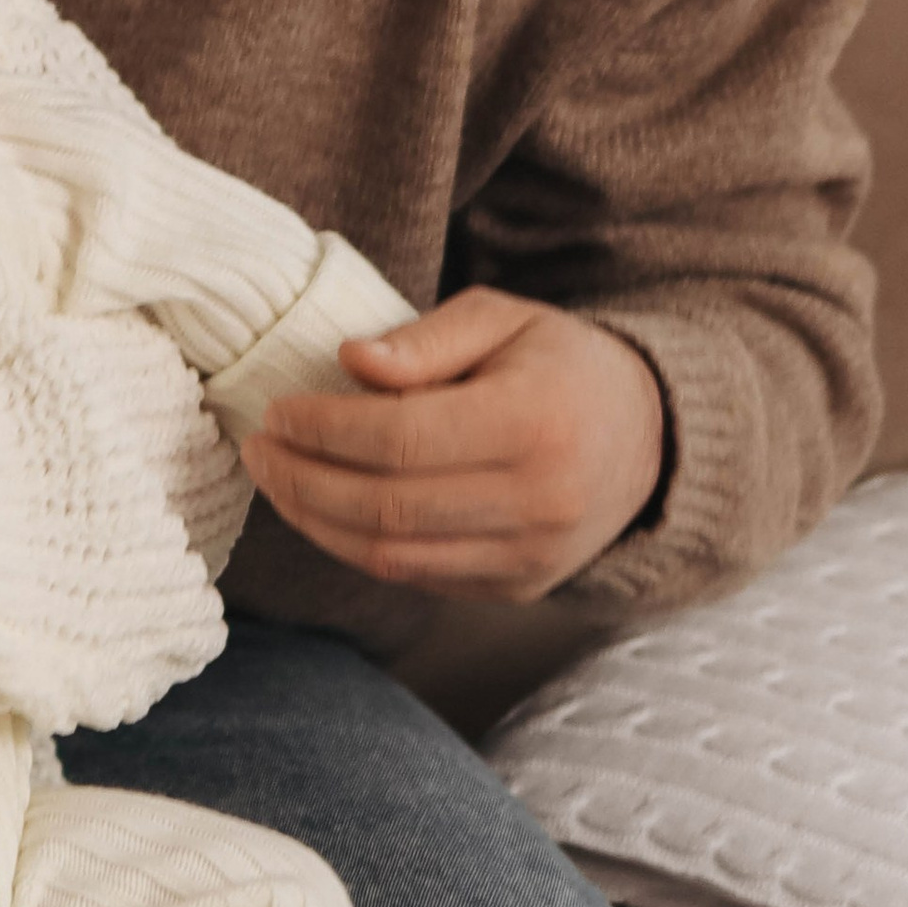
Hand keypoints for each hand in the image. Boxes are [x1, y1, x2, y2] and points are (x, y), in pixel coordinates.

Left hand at [241, 290, 665, 599]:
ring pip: (392, 555)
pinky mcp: (518, 587)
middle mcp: (539, 501)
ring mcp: (531, 556)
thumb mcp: (503, 319)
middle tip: (256, 449)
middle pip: (386, 507)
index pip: (400, 439)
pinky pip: (416, 576)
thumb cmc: (560, 365)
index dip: (324, 430)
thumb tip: (350, 363)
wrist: (650, 438)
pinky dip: (355, 546)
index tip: (276, 411)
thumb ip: (425, 338)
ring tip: (275, 481)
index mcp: (534, 423)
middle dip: (302, 480)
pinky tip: (321, 510)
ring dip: (315, 522)